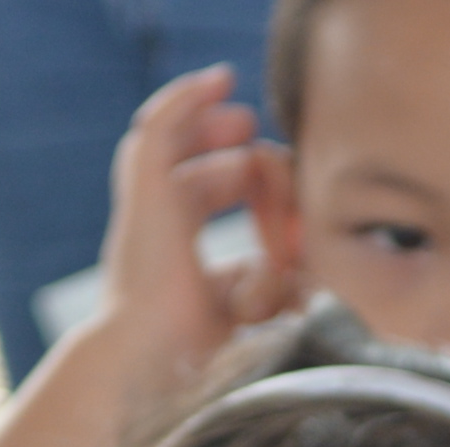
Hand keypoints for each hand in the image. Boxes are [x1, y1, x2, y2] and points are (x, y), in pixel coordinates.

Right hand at [97, 67, 303, 371]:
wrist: (158, 362)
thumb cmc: (196, 351)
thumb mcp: (245, 309)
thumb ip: (268, 285)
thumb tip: (302, 273)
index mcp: (173, 249)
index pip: (206, 197)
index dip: (251, 192)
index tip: (288, 223)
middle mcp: (154, 223)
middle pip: (192, 168)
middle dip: (228, 150)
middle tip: (255, 134)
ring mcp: (147, 205)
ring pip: (176, 143)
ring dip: (209, 123)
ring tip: (242, 115)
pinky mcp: (147, 191)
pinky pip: (160, 127)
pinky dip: (187, 99)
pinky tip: (219, 81)